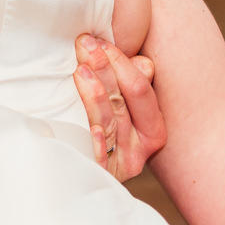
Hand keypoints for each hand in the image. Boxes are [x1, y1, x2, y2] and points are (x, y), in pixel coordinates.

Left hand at [74, 34, 164, 179]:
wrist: (74, 182)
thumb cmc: (97, 135)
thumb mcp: (115, 108)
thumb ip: (128, 84)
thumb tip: (143, 63)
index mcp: (150, 129)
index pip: (140, 90)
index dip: (121, 62)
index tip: (98, 41)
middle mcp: (139, 149)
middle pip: (123, 102)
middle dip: (106, 69)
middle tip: (85, 45)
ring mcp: (120, 164)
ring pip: (109, 123)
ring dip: (96, 95)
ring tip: (80, 71)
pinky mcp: (100, 178)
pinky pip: (99, 159)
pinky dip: (97, 142)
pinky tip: (90, 130)